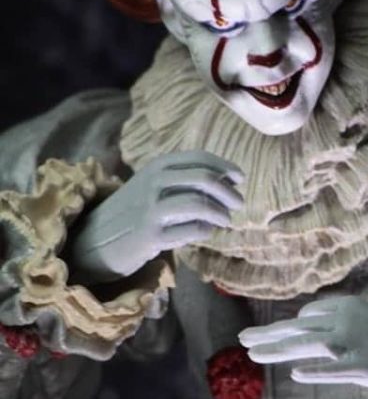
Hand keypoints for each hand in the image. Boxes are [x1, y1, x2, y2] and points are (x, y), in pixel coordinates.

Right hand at [70, 150, 242, 281]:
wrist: (95, 240)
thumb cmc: (133, 211)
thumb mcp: (152, 185)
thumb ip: (183, 179)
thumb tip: (227, 180)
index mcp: (157, 165)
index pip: (199, 158)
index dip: (224, 167)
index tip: (240, 178)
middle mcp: (154, 182)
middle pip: (204, 179)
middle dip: (228, 191)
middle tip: (238, 203)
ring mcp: (151, 209)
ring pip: (199, 204)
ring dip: (220, 213)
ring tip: (226, 221)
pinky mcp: (151, 235)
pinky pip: (191, 230)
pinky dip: (206, 231)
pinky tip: (207, 232)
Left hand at [239, 296, 367, 398]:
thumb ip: (341, 328)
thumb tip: (311, 337)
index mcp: (349, 306)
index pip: (308, 317)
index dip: (289, 330)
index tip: (274, 338)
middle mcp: (349, 320)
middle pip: (300, 328)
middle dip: (269, 334)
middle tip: (243, 338)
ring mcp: (357, 343)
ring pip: (308, 346)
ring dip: (277, 350)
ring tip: (251, 353)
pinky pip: (335, 369)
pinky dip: (315, 371)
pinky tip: (295, 373)